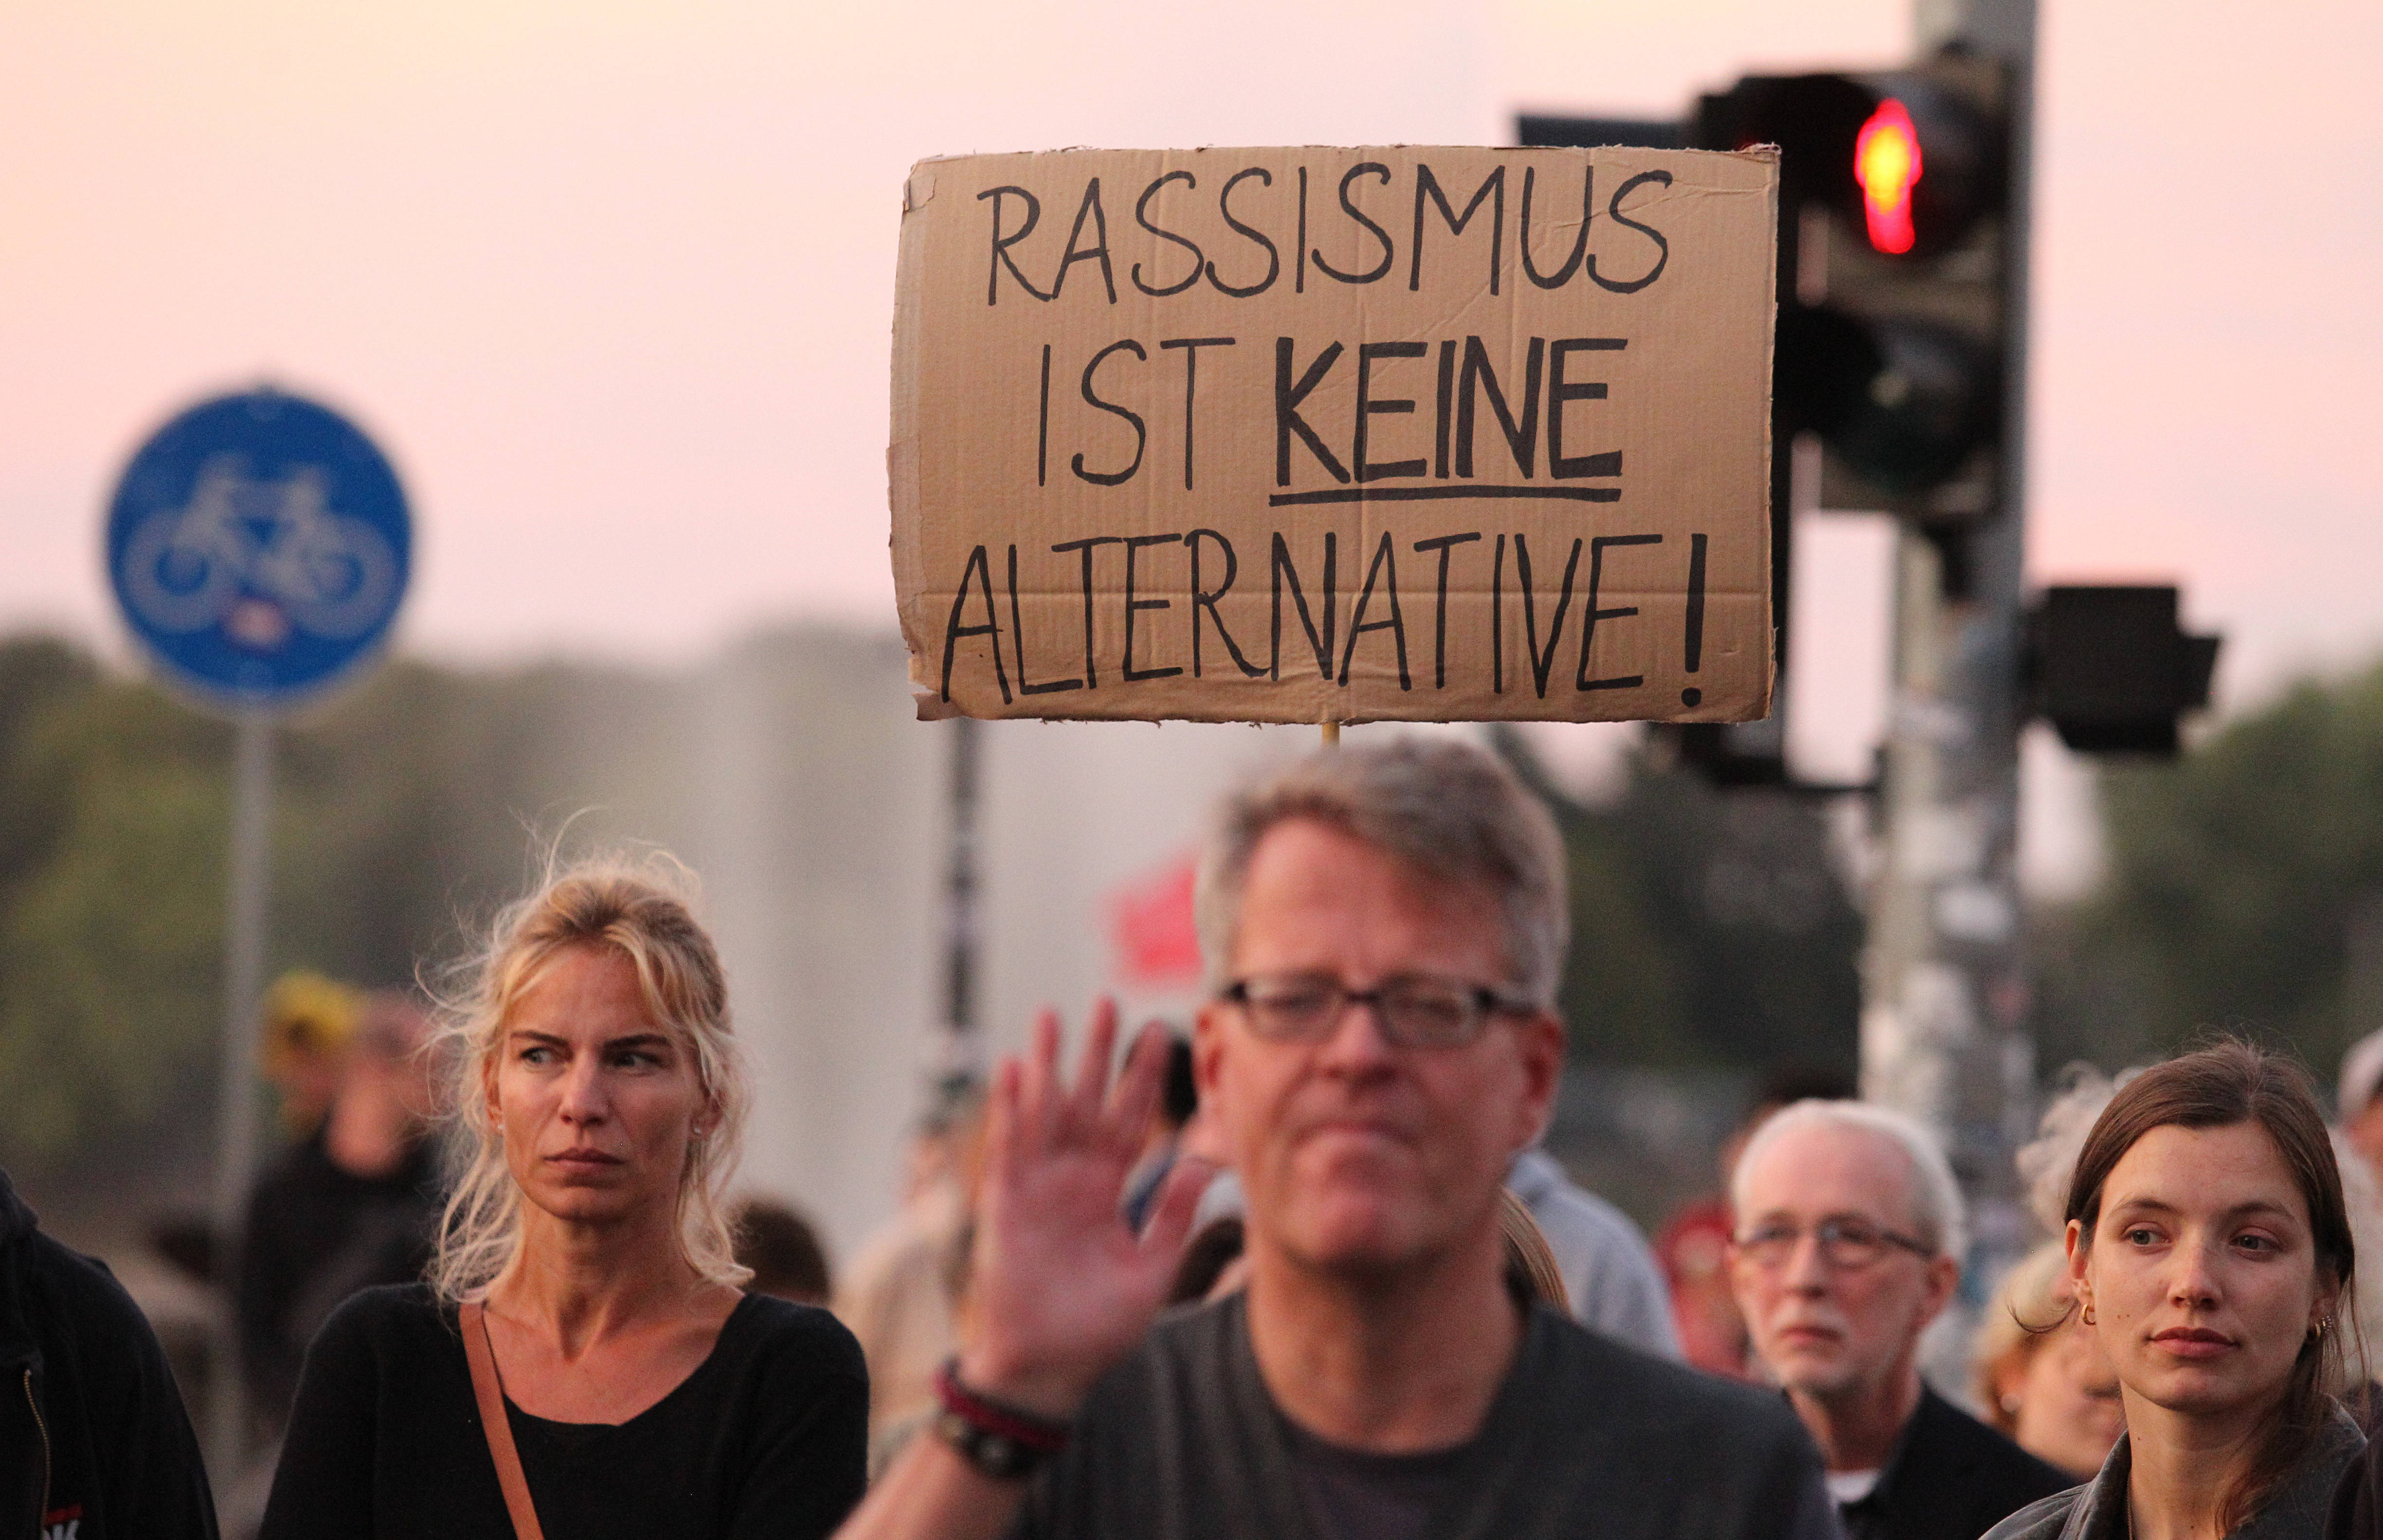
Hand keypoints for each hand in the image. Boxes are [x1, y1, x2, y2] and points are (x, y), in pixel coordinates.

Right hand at [957, 1001, 1213, 1417]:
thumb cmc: (1099, 1327)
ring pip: (1045, 1112)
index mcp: (1109, 1190)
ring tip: (1053, 1015)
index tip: (1161, 1031)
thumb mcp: (1152, 1271)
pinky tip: (1017, 1069)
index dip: (1142, 1077)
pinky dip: (1012, 1109)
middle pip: (1087, 1101)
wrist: (1051, 1369)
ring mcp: (1038, 1188)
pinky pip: (1010, 1147)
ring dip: (1049, 1065)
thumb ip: (1174, 1218)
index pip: (1131, 1120)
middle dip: (1096, 1053)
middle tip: (1107, 1000)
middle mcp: (1074, 1179)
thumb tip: (1203, 1164)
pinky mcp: (1007, 1205)